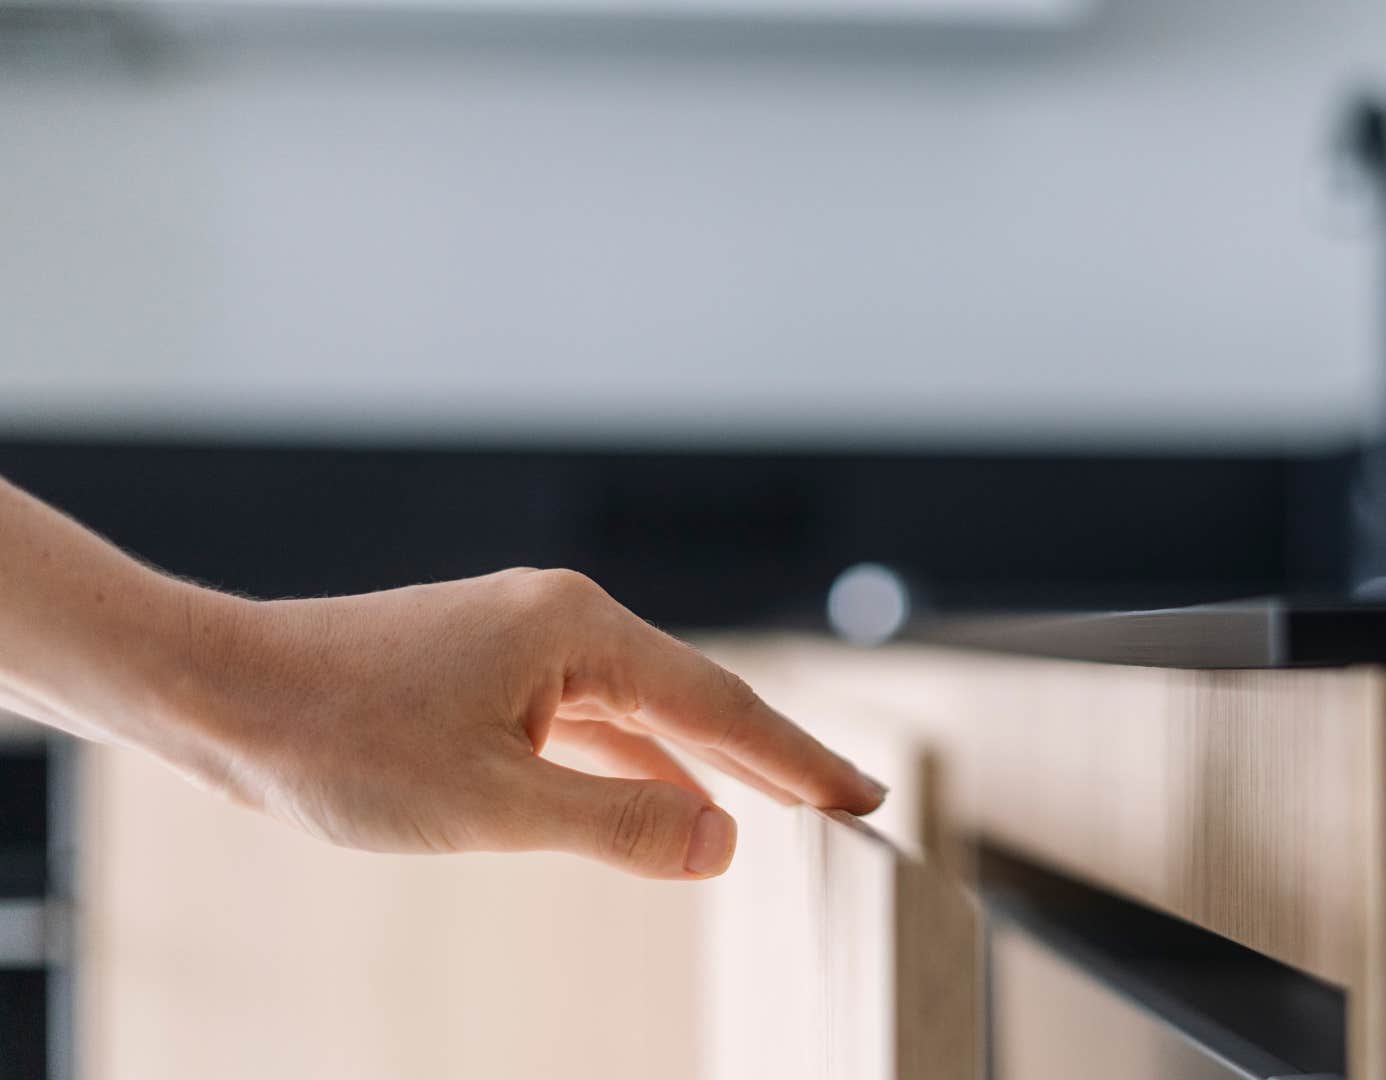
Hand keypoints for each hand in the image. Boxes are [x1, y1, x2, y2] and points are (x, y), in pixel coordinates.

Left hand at [162, 568, 884, 879]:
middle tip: (847, 805)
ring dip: (701, 765)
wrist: (220, 691)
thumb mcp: (490, 803)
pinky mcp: (488, 671)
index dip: (798, 761)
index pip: (723, 705)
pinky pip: (588, 722)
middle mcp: (564, 621)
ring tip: (774, 810)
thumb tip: (724, 841)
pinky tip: (660, 800)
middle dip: (770, 758)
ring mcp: (525, 643)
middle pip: (695, 699)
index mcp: (580, 631)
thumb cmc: (340, 739)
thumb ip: (617, 824)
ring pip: (640, 714)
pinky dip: (632, 765)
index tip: (863, 800)